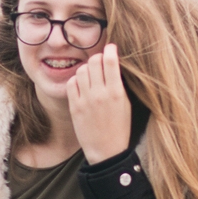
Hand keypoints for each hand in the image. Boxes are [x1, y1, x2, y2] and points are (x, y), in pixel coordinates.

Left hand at [67, 43, 131, 164]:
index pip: (110, 61)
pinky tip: (82, 86)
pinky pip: (71, 83)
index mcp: (116, 92)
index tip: (111, 47)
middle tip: (100, 62)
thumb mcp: (126, 104)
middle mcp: (100, 94)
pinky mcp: (74, 106)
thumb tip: (112, 64)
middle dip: (98, 58)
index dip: (110, 50)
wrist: (106, 151)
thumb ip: (118, 84)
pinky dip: (76, 80)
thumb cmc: (120, 127)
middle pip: (94, 61)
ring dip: (87, 68)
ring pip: (81, 70)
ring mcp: (85, 100)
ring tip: (91, 75)